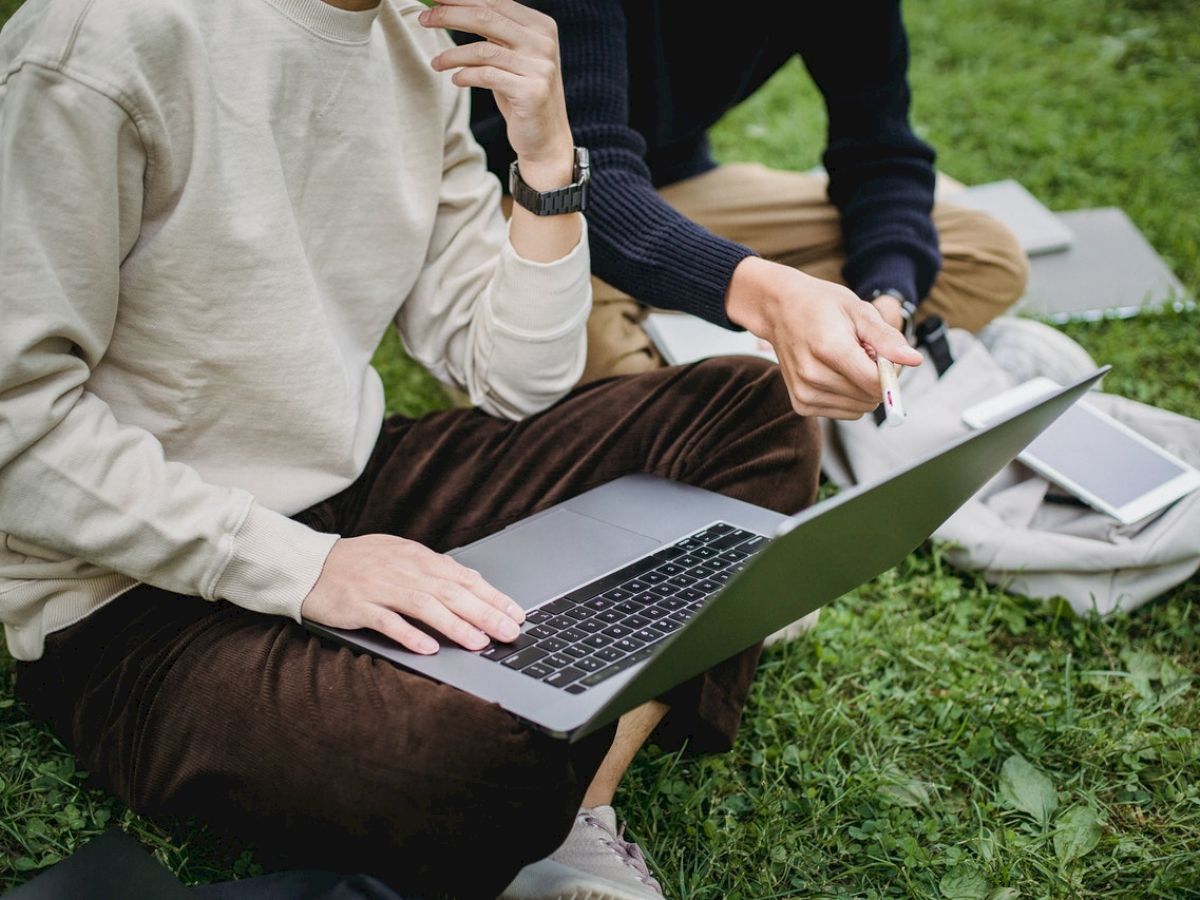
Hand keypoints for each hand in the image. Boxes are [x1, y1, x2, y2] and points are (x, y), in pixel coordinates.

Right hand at [302, 535, 525, 654]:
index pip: (463, 578)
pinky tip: (427, 647)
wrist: (310, 565)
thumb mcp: (401, 556)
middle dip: (484, 613)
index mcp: (417, 558)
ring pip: (425, 606)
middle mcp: (403, 571)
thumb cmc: (360, 562)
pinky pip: (386, 621)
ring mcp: (380, 587)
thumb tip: (470, 582)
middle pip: (451, 592)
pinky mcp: (358, 606)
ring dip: (454, 626)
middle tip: (509, 632)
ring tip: (478, 643)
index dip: (492, 596)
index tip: (515, 613)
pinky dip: (408, 634)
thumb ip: (433, 569)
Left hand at [422, 0, 573, 188]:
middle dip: (449, 15)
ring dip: (452, 55)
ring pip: (483, 50)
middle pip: (486, 17)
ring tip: (436, 62)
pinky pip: (487, 76)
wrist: (546, 137)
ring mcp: (540, 67)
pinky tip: (456, 79)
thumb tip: (453, 7)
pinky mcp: (531, 92)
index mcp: (541, 27)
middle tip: (423, 18)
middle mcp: (543, 43)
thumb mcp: (512, 57)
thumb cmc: (521, 93)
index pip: (495, 2)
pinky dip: (465, 76)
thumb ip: (496, 33)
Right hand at [726, 257, 922, 418]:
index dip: (891, 372)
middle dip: (875, 379)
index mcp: (829, 349)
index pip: (876, 383)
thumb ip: (887, 339)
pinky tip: (834, 374)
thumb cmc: (823, 306)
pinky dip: (848, 397)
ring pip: (860, 409)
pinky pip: (845, 412)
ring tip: (844, 362)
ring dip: (861, 389)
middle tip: (860, 353)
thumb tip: (915, 360)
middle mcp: (813, 376)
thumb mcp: (859, 310)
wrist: (779, 310)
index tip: (883, 354)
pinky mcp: (801, 405)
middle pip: (870, 398)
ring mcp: (804, 393)